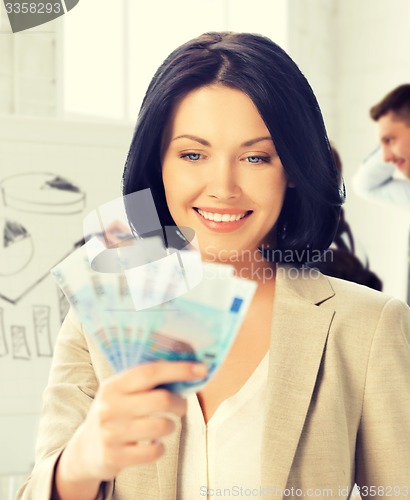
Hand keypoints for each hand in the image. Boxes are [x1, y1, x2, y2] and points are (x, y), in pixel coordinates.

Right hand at [57, 361, 206, 484]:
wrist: (85, 450)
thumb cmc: (114, 413)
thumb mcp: (120, 392)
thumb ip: (144, 380)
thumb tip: (185, 368)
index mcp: (113, 385)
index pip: (150, 372)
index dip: (179, 369)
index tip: (201, 369)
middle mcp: (110, 407)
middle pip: (161, 399)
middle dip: (180, 402)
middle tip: (181, 405)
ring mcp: (111, 433)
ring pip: (162, 426)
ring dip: (171, 425)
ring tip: (165, 424)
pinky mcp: (115, 457)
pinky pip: (154, 450)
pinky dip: (161, 446)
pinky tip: (154, 442)